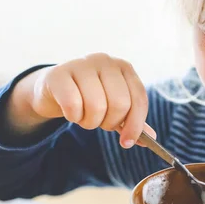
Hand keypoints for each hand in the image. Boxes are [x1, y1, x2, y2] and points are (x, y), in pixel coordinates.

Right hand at [13, 53, 155, 147]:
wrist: (53, 89)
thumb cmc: (89, 97)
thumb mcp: (113, 107)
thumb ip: (132, 120)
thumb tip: (150, 138)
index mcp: (125, 68)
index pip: (139, 99)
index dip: (135, 124)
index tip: (126, 142)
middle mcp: (106, 61)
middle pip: (120, 104)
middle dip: (109, 123)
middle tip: (99, 123)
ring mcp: (82, 64)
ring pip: (96, 106)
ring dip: (89, 122)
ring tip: (84, 117)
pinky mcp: (59, 73)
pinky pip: (72, 104)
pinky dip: (73, 116)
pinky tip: (70, 113)